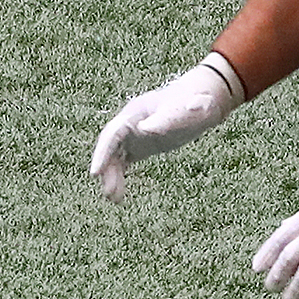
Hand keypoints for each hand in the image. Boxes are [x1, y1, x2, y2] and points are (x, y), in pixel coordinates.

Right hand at [91, 55, 246, 199]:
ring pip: (115, 156)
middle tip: (108, 192)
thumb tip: (144, 129)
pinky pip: (123, 161)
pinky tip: (119, 194)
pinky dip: (119, 176)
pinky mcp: (142, 145)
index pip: (112, 134)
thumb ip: (167, 119)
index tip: (95, 173)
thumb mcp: (186, 110)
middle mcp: (130, 123)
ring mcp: (135, 134)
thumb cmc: (195, 102)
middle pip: (110, 147)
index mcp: (135, 113)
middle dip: (106, 168)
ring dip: (112, 176)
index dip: (102, 153)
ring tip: (114, 199)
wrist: (204, 100)